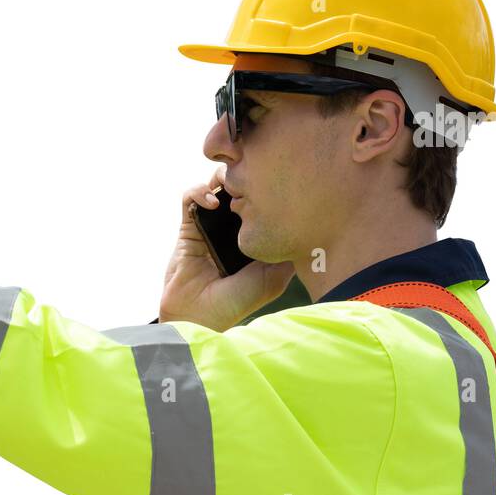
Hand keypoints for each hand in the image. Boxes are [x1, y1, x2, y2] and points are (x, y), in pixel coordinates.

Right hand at [158, 168, 295, 330]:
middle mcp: (232, 228)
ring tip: (231, 187)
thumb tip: (307, 227)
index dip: (268, 189)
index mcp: (253, 238)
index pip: (262, 202)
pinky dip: (199, 193)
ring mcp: (210, 225)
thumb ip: (288, 256)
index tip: (277, 186)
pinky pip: (190, 198)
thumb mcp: (273, 280)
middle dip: (245, 177)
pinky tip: (212, 203)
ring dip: (222, 179)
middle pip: (239, 188)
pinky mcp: (188, 227)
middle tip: (253, 179)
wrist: (198, 317)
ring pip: (215, 186)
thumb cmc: (235, 303)